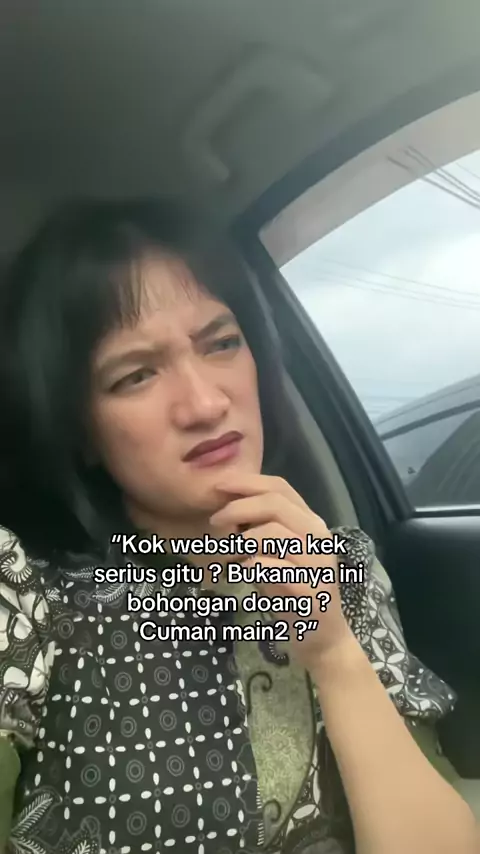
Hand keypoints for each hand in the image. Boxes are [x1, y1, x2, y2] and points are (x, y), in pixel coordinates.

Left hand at [210, 473, 353, 669]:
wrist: (322, 638)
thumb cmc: (294, 594)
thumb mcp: (277, 555)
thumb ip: (261, 531)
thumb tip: (227, 511)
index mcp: (311, 524)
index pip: (281, 488)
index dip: (248, 482)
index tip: (219, 485)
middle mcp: (319, 537)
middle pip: (275, 504)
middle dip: (239, 507)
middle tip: (215, 521)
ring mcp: (317, 563)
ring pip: (274, 532)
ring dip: (243, 540)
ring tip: (231, 555)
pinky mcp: (310, 589)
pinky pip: (273, 567)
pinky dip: (252, 566)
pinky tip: (244, 572)